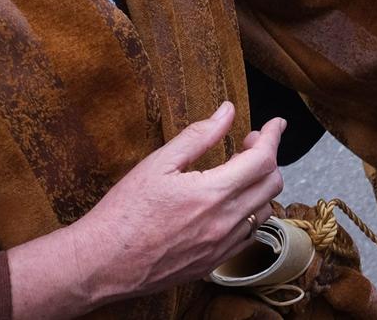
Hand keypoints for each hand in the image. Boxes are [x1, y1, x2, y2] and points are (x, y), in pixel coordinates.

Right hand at [10, 102, 284, 314]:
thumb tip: (226, 112)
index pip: (264, 159)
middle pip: (272, 184)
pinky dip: (249, 214)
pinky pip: (248, 235)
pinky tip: (230, 204)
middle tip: (248, 145)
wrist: (101, 263)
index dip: (274, 136)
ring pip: (264, 211)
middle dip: (268, 158)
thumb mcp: (158, 164)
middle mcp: (224, 222)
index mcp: (212, 193)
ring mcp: (221, 247)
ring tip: (237, 173)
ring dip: (260, 187)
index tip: (275, 124)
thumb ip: (198, 136)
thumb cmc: (123, 213)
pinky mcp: (213, 264)